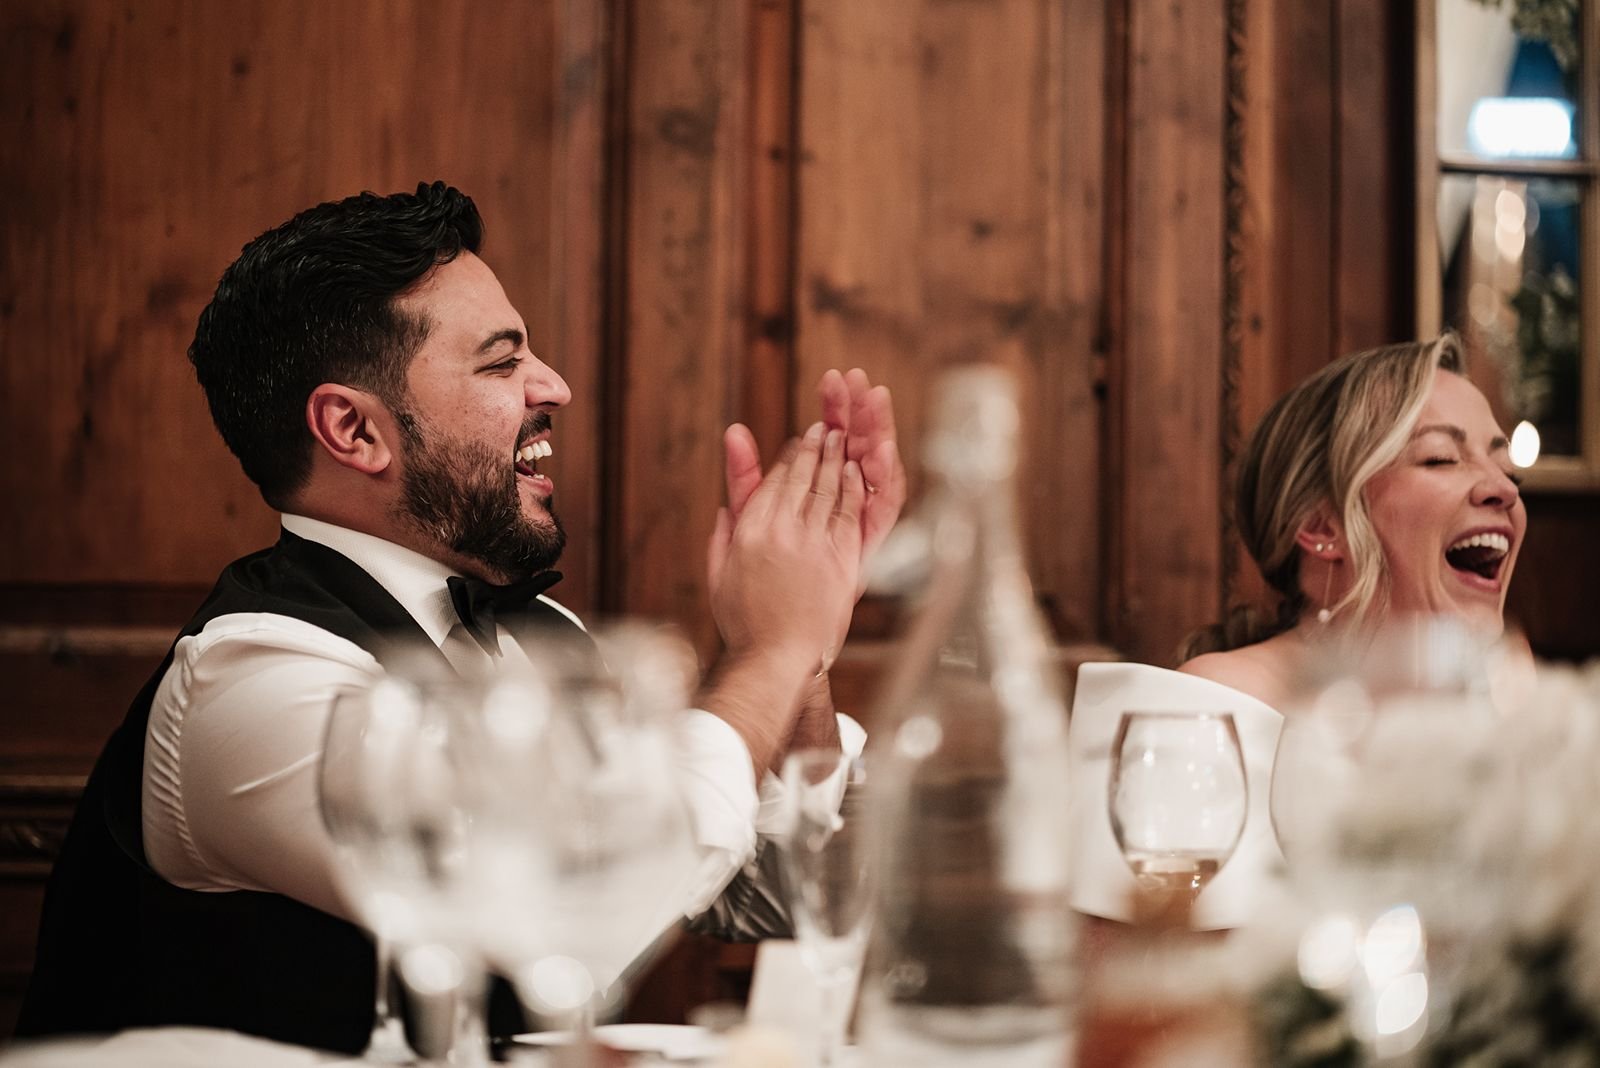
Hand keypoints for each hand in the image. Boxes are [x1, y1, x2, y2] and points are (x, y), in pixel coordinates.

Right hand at [707, 422, 864, 671]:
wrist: (774, 659)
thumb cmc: (744, 625)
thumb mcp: (718, 577)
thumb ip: (721, 538)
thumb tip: (725, 511)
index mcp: (748, 532)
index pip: (772, 483)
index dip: (787, 460)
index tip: (797, 445)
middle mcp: (780, 530)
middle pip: (801, 478)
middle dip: (814, 448)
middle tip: (824, 429)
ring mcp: (811, 543)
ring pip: (826, 488)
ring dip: (835, 459)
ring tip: (842, 438)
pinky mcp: (839, 560)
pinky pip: (848, 513)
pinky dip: (853, 488)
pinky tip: (856, 471)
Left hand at [723, 368, 905, 596]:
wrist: (776, 645)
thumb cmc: (759, 586)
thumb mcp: (749, 520)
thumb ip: (744, 476)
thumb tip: (732, 430)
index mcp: (817, 496)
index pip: (830, 440)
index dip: (835, 407)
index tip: (834, 376)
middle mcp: (842, 508)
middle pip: (856, 446)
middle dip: (856, 411)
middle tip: (857, 376)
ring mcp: (858, 526)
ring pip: (875, 469)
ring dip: (878, 432)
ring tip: (876, 396)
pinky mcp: (869, 547)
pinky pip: (884, 507)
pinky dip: (886, 477)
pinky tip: (883, 448)